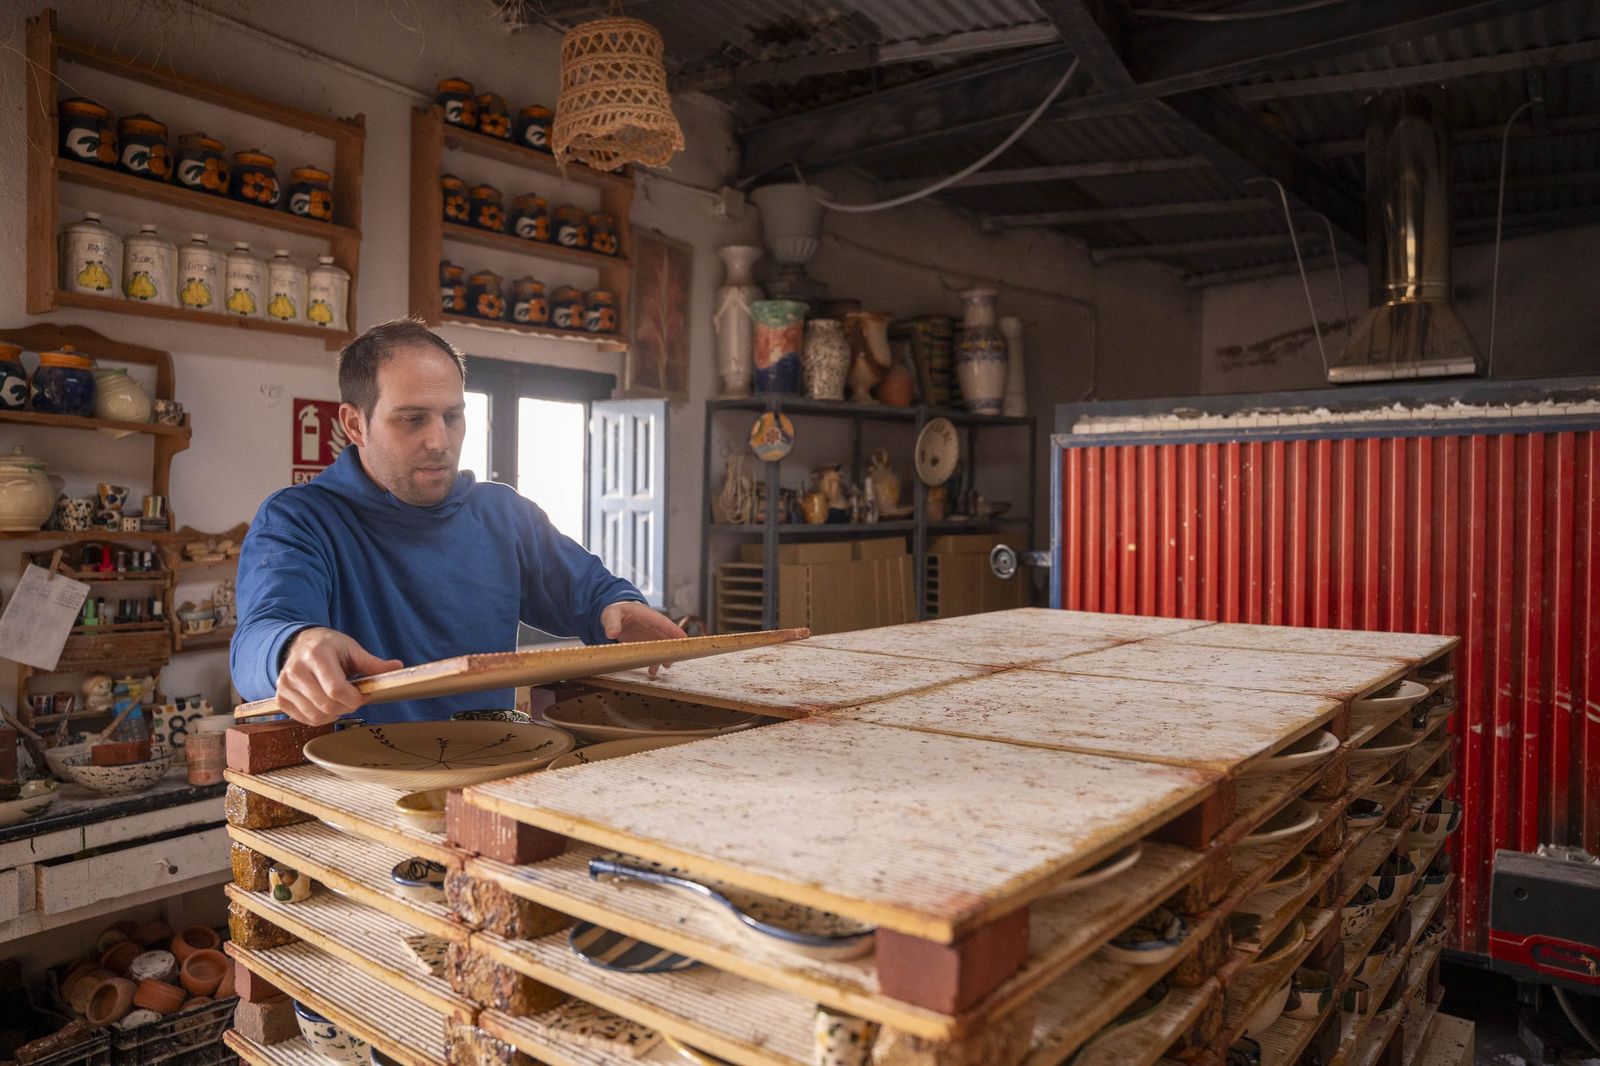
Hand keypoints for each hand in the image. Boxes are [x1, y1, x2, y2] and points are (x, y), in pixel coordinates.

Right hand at [275, 627, 402, 725]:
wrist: (300, 644)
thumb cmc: (328, 646)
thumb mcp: (351, 649)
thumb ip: (372, 663)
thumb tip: (397, 667)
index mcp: (316, 655)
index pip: (336, 689)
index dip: (355, 698)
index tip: (364, 694)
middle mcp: (296, 670)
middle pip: (326, 705)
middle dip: (347, 707)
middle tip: (354, 698)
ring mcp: (285, 685)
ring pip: (315, 716)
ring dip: (334, 714)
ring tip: (340, 700)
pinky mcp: (281, 698)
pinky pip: (304, 719)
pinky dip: (320, 717)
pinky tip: (327, 704)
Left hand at [601, 601, 685, 676]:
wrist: (618, 615)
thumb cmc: (617, 612)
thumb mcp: (612, 614)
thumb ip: (612, 622)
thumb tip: (612, 633)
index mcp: (647, 615)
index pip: (663, 622)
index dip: (674, 630)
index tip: (684, 638)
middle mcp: (653, 626)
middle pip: (666, 637)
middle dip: (671, 647)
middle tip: (674, 657)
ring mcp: (651, 636)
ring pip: (662, 647)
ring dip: (664, 657)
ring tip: (665, 666)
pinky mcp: (647, 645)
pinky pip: (654, 654)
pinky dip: (654, 662)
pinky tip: (652, 671)